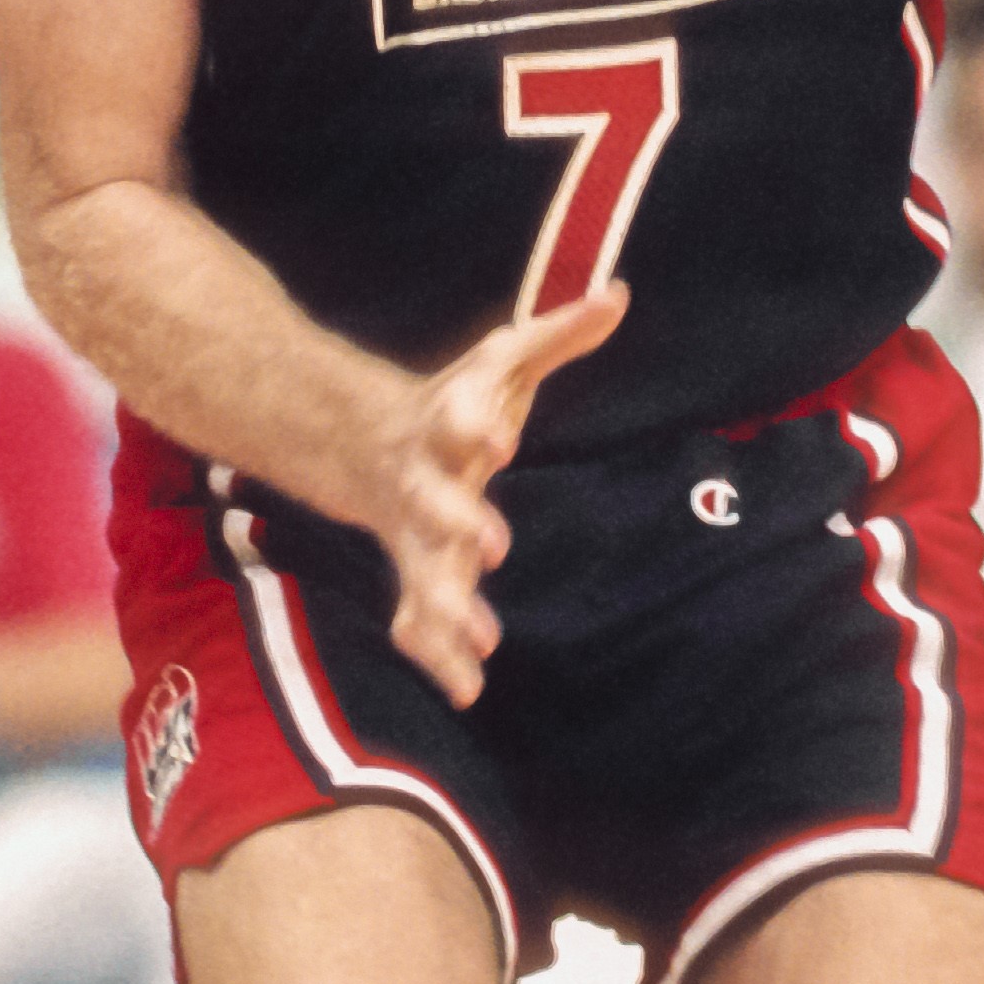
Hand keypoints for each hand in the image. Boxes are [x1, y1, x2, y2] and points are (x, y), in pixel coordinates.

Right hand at [368, 285, 627, 709]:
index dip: (477, 426)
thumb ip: (559, 332)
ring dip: (446, 609)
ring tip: (479, 643)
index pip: (461, 418)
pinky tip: (467, 688)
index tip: (501, 439)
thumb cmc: (456, 401)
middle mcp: (426, 481)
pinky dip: (438, 655)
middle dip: (459, 524)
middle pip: (435, 503)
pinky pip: (418, 618)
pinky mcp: (415, 573)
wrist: (365, 442)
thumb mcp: (503, 360)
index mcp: (448, 422)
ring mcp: (415, 534)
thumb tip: (617, 294)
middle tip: (491, 545)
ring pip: (422, 574)